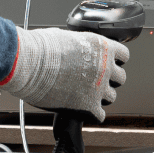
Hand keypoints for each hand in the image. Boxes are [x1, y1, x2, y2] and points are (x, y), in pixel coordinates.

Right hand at [0, 27, 128, 121]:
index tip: (107, 64)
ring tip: (84, 95)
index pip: (123, 55)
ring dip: (100, 96)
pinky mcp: (89, 107)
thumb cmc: (41, 48)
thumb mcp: (65, 37)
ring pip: (111, 97)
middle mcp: (105, 67)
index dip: (114, 60)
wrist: (30, 65)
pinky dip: (91, 113)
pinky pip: (100, 115)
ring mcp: (99, 88)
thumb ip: (78, 45)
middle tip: (94, 81)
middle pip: (120, 78)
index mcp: (102, 47)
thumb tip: (73, 47)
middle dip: (108, 80)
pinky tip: (80, 108)